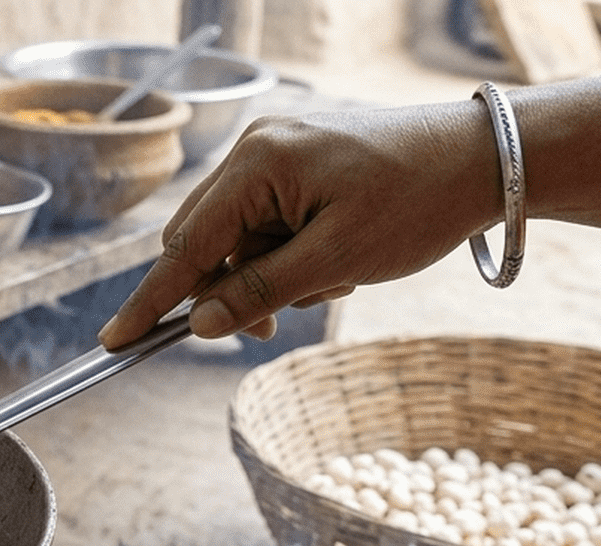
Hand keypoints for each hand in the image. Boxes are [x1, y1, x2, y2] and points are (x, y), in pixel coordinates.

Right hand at [98, 100, 502, 348]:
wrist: (486, 160)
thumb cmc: (419, 202)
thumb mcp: (337, 261)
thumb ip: (260, 292)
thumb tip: (200, 324)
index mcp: (258, 163)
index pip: (185, 246)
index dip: (151, 300)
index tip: (114, 341)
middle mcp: (255, 149)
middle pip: (204, 242)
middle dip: (230, 291)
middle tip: (271, 326)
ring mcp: (275, 153)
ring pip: (237, 240)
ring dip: (268, 277)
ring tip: (331, 284)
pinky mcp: (296, 164)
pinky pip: (265, 224)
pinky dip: (286, 257)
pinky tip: (331, 267)